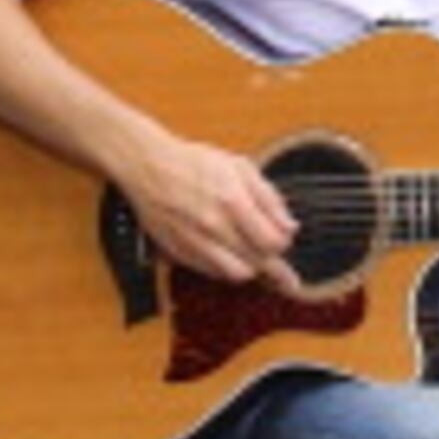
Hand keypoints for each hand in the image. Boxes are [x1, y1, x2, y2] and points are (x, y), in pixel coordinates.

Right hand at [123, 132, 299, 285]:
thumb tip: (290, 227)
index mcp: (233, 201)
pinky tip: (232, 258)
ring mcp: (194, 241)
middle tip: (287, 276)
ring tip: (257, 262)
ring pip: (235, 273)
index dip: (283, 244)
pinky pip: (211, 272)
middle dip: (276, 268)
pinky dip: (226, 269)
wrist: (148, 166)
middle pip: (257, 262)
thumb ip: (269, 199)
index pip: (272, 242)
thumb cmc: (194, 163)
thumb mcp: (241, 168)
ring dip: (251, 269)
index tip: (284, 239)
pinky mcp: (178, 251)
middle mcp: (213, 226)